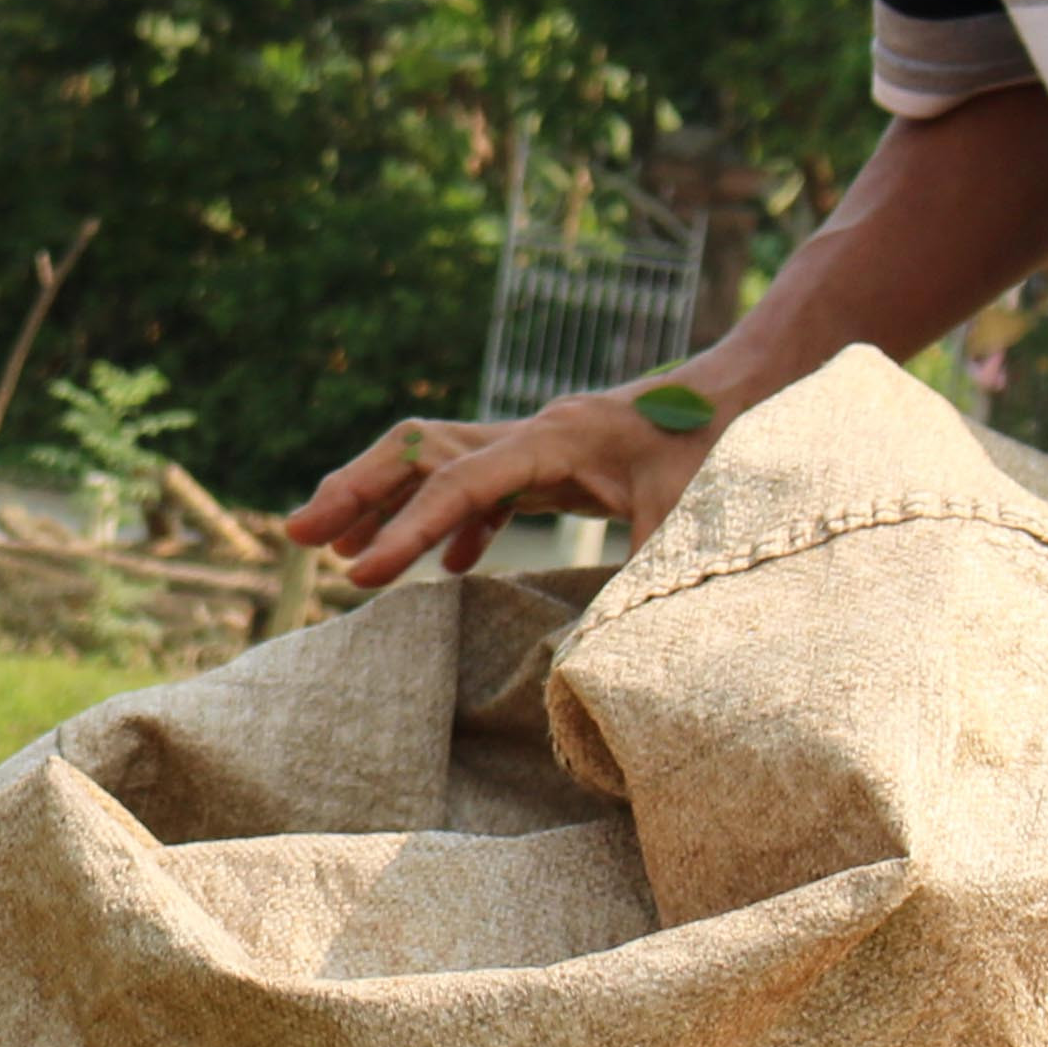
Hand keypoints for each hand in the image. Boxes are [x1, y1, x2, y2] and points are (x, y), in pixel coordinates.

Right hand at [285, 383, 725, 587]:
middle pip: (419, 451)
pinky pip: (479, 485)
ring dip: (386, 501)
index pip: (459, 483)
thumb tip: (609, 655)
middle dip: (355, 491)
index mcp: (556, 440)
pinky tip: (444, 571)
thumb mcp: (694, 517)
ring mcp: (538, 442)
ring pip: (439, 462)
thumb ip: (646, 573)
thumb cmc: (725, 447)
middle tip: (296, 536)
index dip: (406, 531)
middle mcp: (532, 432)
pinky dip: (447, 521)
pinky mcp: (553, 460)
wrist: (751, 391)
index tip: (358, 576)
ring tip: (337, 551)